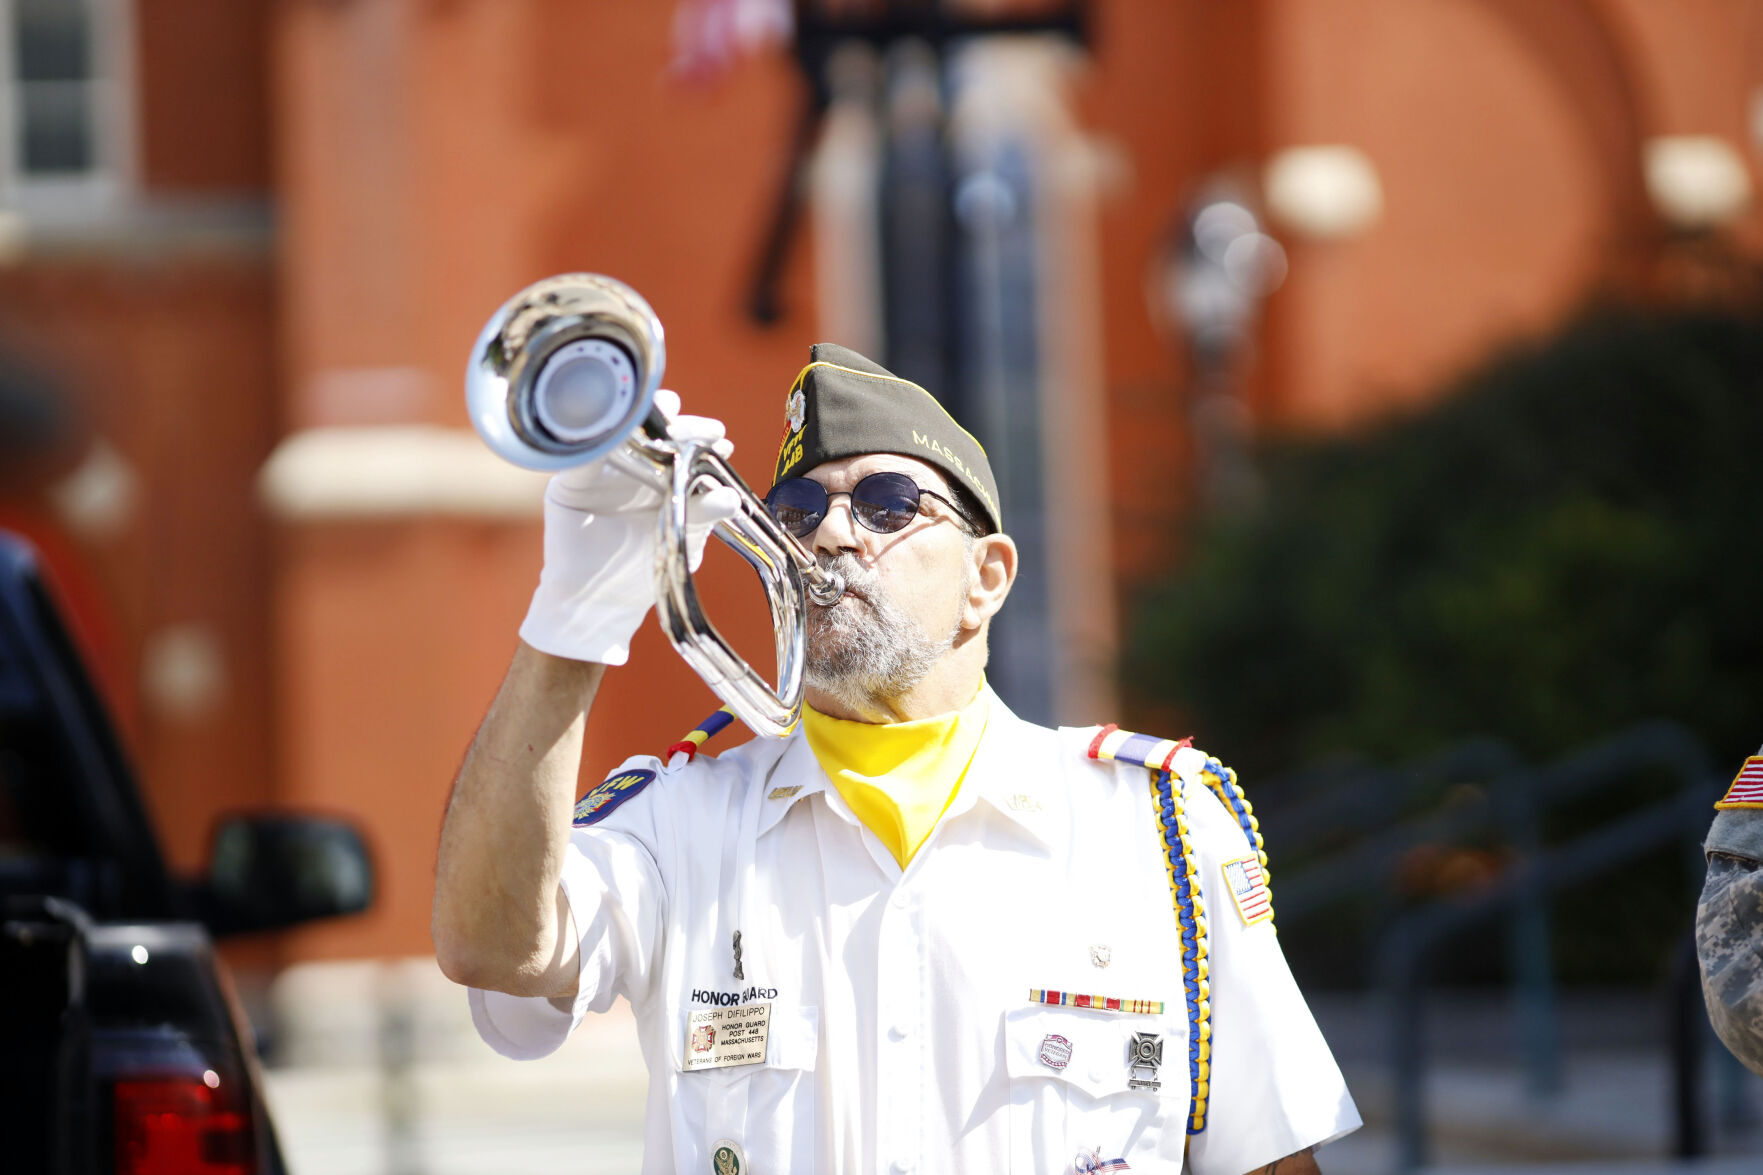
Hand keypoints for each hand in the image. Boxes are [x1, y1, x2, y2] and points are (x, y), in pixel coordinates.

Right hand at [519, 390, 739, 663]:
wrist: (596, 601)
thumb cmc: (640, 568)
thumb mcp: (680, 539)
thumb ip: (701, 515)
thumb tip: (731, 497)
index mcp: (666, 478)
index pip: (685, 446)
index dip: (701, 435)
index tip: (719, 435)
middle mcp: (635, 467)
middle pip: (656, 430)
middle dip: (678, 422)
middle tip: (696, 428)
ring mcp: (602, 470)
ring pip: (621, 432)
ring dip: (641, 418)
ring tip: (664, 411)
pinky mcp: (570, 483)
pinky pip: (581, 457)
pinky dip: (596, 442)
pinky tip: (614, 431)